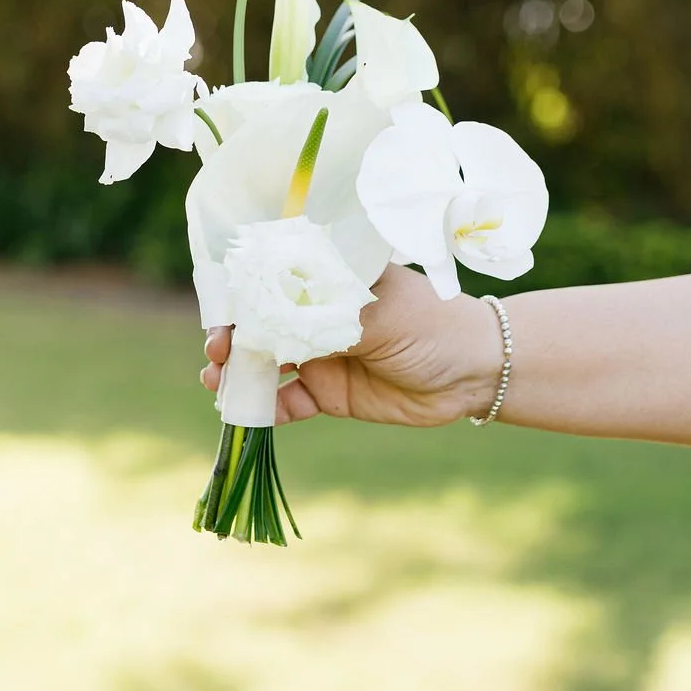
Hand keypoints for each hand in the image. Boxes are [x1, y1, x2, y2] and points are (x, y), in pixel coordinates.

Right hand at [200, 264, 502, 425]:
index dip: (240, 290)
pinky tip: (246, 414)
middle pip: (259, 322)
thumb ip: (328, 321)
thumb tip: (276, 325)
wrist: (474, 373)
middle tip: (217, 350)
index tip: (221, 306)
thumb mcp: (380, 314)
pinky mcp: (327, 393)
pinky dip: (263, 409)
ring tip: (217, 381)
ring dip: (238, 372)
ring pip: (265, 363)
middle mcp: (316, 313)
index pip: (272, 276)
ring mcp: (319, 353)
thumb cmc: (433, 324)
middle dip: (231, 335)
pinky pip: (286, 402)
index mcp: (329, 278)